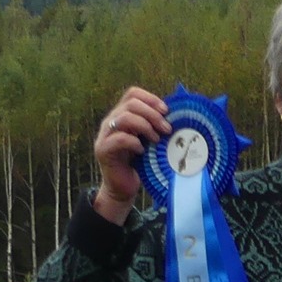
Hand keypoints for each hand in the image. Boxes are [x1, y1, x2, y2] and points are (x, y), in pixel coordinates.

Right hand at [91, 86, 167, 222]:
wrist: (122, 187)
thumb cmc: (139, 164)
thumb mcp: (149, 141)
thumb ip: (155, 127)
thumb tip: (178, 116)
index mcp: (121, 115)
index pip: (132, 94)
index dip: (150, 99)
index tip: (167, 111)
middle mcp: (110, 121)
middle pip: (130, 104)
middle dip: (152, 114)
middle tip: (167, 129)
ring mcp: (105, 135)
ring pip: (124, 118)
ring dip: (145, 126)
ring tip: (156, 139)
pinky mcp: (103, 150)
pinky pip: (119, 139)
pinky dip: (134, 142)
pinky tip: (143, 150)